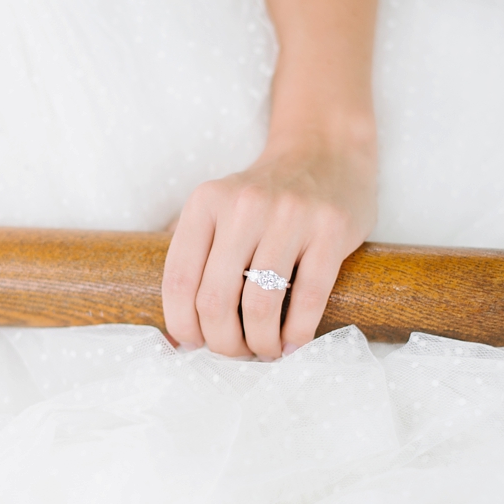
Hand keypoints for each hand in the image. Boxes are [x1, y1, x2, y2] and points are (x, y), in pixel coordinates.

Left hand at [162, 126, 375, 359]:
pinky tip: (292, 343)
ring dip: (260, 343)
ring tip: (265, 350)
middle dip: (222, 342)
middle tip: (235, 352)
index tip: (194, 344)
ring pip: (260, 304)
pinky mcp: (330, 228)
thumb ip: (191, 260)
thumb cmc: (264, 197)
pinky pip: (309, 298)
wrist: (325, 151)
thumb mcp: (216, 210)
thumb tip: (173, 340)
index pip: (179, 280)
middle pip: (216, 299)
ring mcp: (290, 215)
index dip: (182, 325)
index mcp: (206, 202)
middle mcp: (244, 205)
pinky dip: (297, 333)